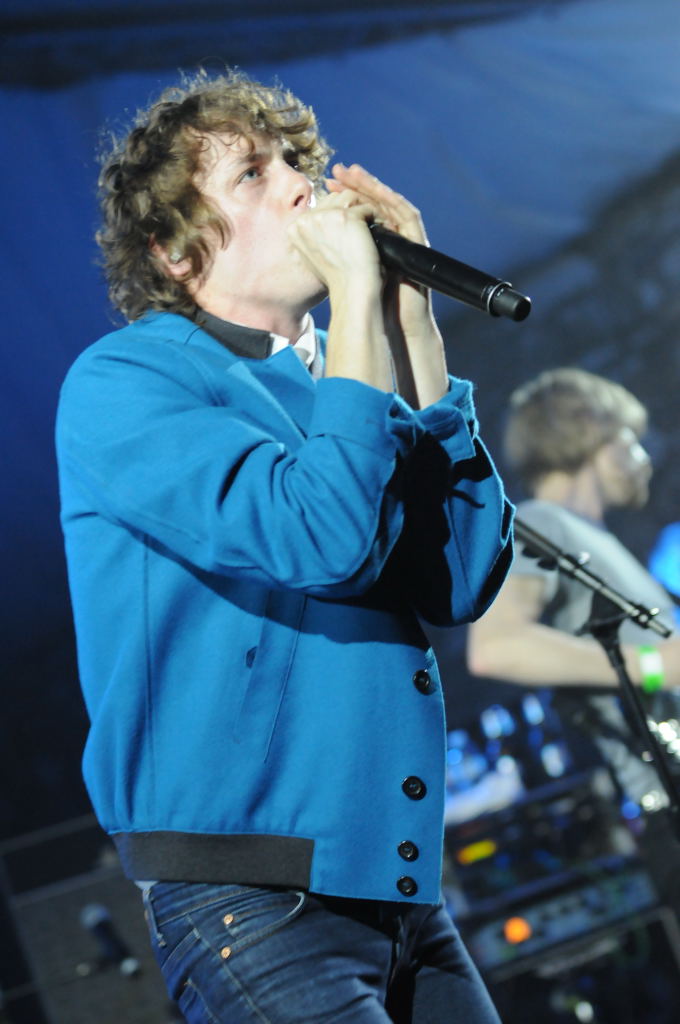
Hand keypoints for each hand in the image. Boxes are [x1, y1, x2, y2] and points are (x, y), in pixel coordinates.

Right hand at [287, 189, 381, 296]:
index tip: (353, 231)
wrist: (352, 293)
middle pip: (334, 198)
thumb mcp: (318, 255)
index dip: (340, 216)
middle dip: (352, 210)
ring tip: (375, 228)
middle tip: (366, 228)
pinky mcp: (344, 216)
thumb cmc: (340, 279)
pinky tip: (381, 233)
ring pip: (350, 198)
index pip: (321, 207)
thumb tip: (328, 215)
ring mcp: (324, 216)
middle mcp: (305, 220)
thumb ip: (317, 234)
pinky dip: (376, 219)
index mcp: (294, 228)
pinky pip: (366, 207)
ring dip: (365, 211)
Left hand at [326, 164, 434, 333]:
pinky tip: (377, 192)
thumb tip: (306, 238)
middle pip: (374, 201)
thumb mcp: (344, 270)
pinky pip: (407, 214)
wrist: (392, 319)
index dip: (344, 194)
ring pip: (390, 202)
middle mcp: (391, 234)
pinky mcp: (418, 241)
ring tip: (354, 174)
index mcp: (373, 239)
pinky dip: (392, 201)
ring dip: (372, 186)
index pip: (359, 208)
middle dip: (355, 184)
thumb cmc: (369, 301)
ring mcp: (406, 236)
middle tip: (338, 170)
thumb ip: (332, 251)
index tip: (326, 184)